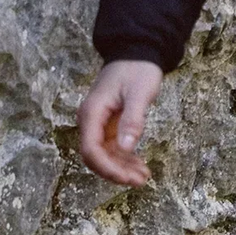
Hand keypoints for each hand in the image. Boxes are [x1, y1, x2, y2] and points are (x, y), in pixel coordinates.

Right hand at [77, 59, 164, 185]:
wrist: (136, 53)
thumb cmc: (137, 71)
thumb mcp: (139, 94)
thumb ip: (132, 121)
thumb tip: (126, 148)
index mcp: (92, 113)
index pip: (91, 149)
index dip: (107, 168)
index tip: (127, 178)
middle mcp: (91, 121)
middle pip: (95, 156)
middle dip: (115, 172)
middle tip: (140, 181)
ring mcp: (99, 124)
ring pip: (105, 154)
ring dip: (121, 168)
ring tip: (144, 177)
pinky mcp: (109, 124)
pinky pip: (113, 147)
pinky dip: (125, 159)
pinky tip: (140, 166)